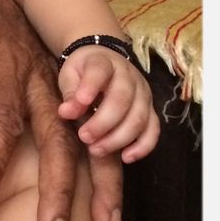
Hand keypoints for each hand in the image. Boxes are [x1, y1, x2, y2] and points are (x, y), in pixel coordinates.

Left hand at [0, 0, 123, 220]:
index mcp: (9, 64)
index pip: (3, 118)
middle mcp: (42, 81)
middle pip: (57, 140)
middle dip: (57, 190)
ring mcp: (58, 91)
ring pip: (85, 142)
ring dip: (96, 186)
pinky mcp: (63, 98)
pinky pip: (89, 136)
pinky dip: (104, 170)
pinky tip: (107, 208)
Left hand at [59, 46, 159, 162]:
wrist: (105, 64)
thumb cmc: (83, 72)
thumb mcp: (70, 75)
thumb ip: (69, 92)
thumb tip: (66, 112)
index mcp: (104, 62)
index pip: (100, 71)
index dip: (90, 86)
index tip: (80, 102)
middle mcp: (129, 76)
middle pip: (122, 100)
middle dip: (102, 123)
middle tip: (84, 137)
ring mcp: (143, 93)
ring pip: (139, 118)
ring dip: (118, 138)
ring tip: (96, 150)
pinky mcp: (151, 110)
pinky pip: (153, 130)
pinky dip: (142, 146)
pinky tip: (126, 158)